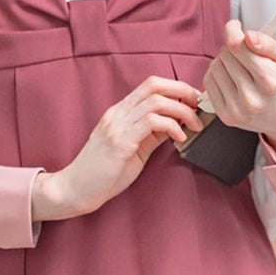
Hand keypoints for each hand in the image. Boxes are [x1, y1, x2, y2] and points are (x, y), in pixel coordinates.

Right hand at [33, 75, 203, 220]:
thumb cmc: (103, 174)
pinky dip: (172, 126)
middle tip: (199, 105)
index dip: (176, 87)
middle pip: (154, 85)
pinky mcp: (120, 142)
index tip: (193, 101)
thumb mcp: (132, 149)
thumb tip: (176, 125)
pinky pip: (152, 122)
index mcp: (119, 112)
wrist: (75, 190)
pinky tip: (180, 137)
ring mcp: (117, 126)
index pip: (150, 85)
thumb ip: (150, 135)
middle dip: (183, 91)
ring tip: (195, 125)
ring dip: (183, 110)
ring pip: (156, 101)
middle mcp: (117, 114)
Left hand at [202, 19, 275, 155]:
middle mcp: (252, 97)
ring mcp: (237, 109)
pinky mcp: (226, 116)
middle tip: (244, 53)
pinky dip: (217, 75)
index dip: (232, 30)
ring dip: (224, 61)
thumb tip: (248, 36)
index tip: (235, 27)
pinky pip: (209, 82)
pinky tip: (230, 77)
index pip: (237, 46)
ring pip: (215, 67)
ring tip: (239, 66)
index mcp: (269, 81)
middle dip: (233, 47)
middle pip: (225, 54)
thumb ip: (269, 45)